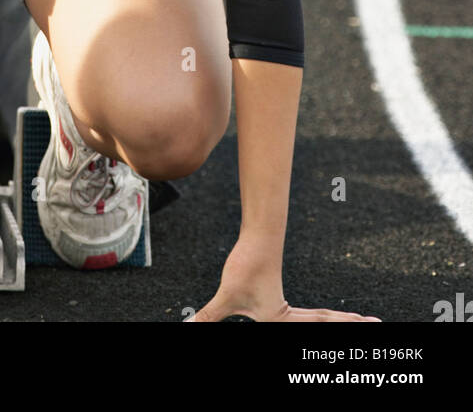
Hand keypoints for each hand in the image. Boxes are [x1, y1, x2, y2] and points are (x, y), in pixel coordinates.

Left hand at [186, 234, 381, 322]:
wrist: (256, 240)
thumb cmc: (245, 267)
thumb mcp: (227, 297)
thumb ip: (209, 315)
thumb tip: (189, 325)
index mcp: (282, 320)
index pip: (316, 327)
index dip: (339, 327)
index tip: (363, 324)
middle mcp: (289, 315)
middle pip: (325, 324)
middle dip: (349, 327)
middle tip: (378, 323)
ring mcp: (287, 307)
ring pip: (321, 319)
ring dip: (341, 322)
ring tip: (364, 322)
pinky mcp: (280, 300)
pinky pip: (311, 315)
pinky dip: (326, 319)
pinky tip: (329, 321)